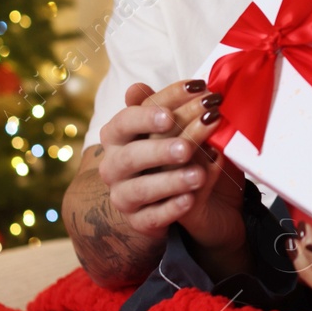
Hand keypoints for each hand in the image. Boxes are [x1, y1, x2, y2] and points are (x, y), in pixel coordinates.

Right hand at [96, 80, 244, 256]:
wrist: (180, 200)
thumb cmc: (172, 153)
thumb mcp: (171, 128)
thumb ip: (161, 106)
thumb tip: (136, 88)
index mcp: (117, 136)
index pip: (128, 119)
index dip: (153, 110)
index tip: (184, 101)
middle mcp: (113, 166)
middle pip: (130, 156)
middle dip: (160, 149)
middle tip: (187, 146)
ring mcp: (123, 196)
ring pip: (140, 189)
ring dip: (170, 181)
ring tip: (197, 175)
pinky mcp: (139, 222)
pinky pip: (152, 218)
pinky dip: (171, 208)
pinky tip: (190, 200)